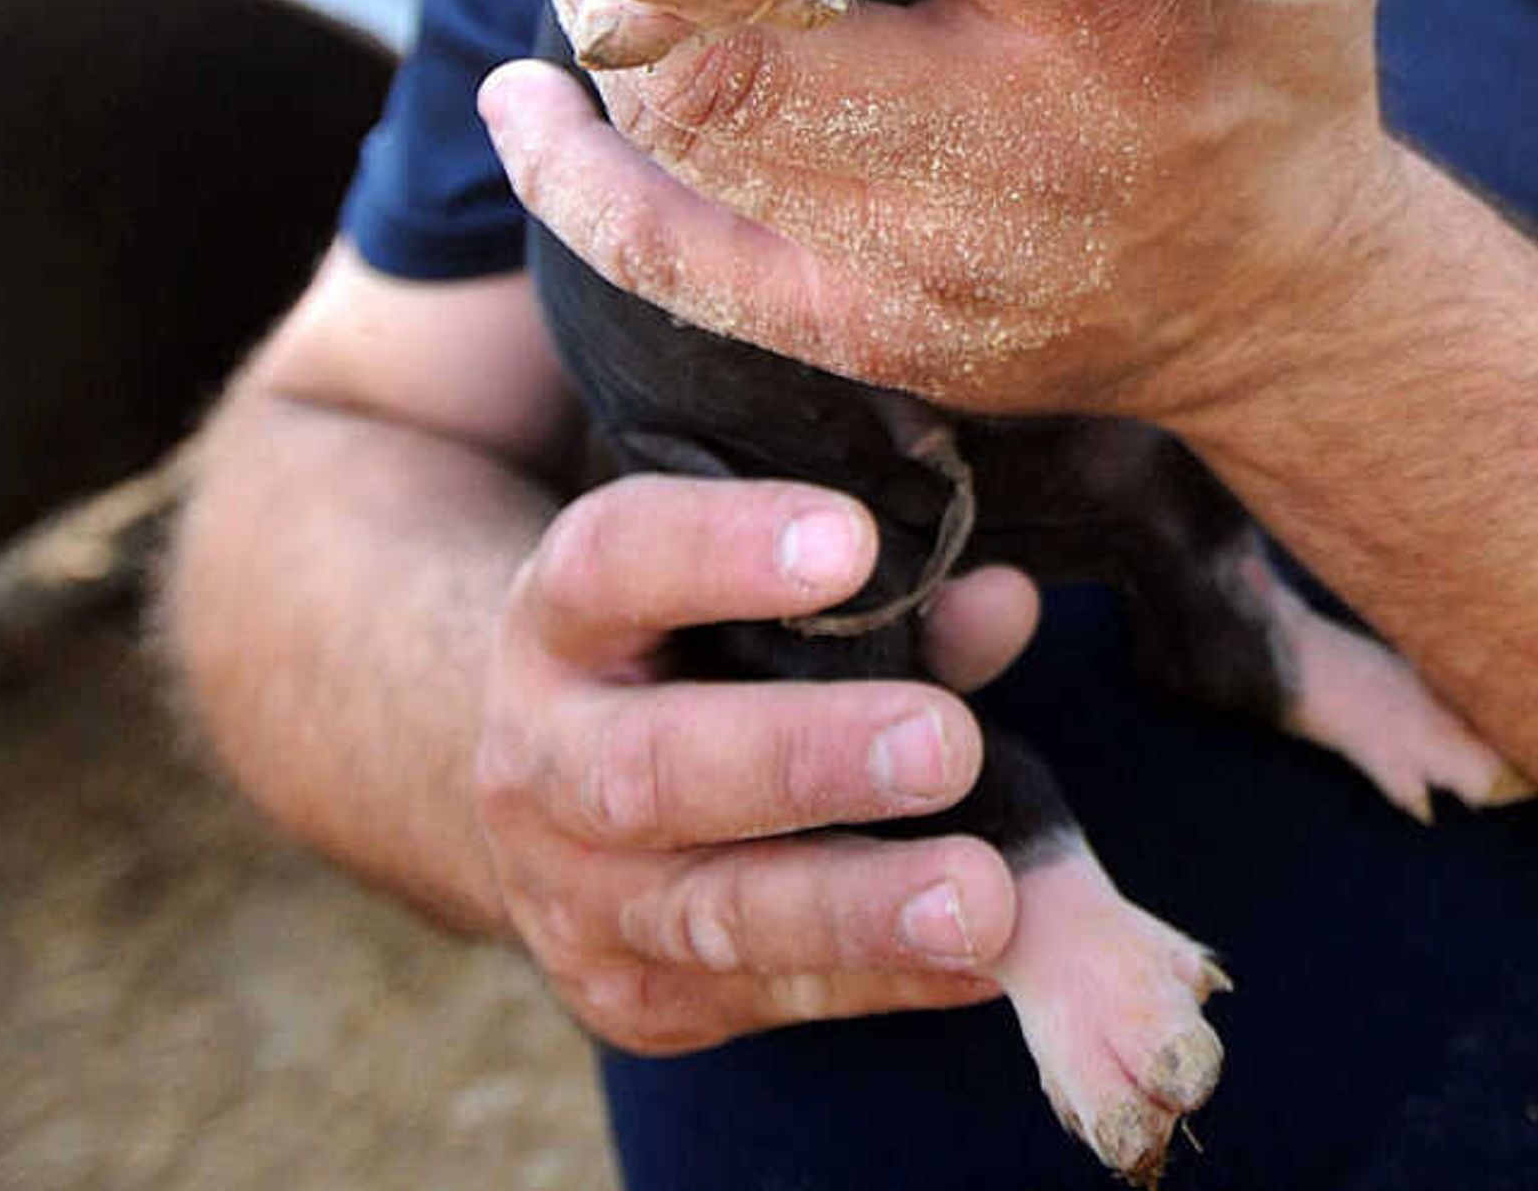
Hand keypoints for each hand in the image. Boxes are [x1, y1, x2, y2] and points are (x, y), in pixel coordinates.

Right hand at [471, 471, 1041, 1054]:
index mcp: (561, 620)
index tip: (855, 540)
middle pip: (651, 768)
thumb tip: (1000, 606)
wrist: (537, 793)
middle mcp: (543, 762)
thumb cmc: (684, 656)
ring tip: (979, 897)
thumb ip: (876, 596)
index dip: (723, 548)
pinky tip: (981, 962)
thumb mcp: (739, 593)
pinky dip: (885, 981)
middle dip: (806, 758)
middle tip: (944, 744)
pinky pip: (765, 997)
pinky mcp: (632, 998)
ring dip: (858, 910)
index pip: (615, 562)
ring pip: (710, 914)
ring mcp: (575, 897)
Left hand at [476, 0, 1419, 425]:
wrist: (1287, 296)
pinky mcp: (878, 334)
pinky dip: (575, 175)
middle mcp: (1019, 146)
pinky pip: (677, 263)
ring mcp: (935, 257)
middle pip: (749, 19)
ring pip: (689, 122)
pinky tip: (525, 94)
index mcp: (1123, 18)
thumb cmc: (1261, 57)